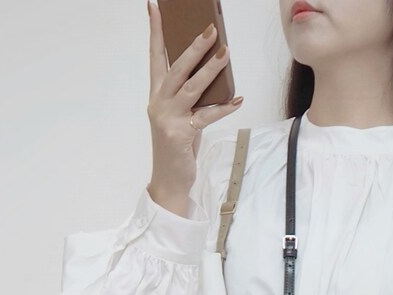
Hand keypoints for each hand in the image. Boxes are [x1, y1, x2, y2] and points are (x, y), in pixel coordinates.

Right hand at [146, 1, 241, 205]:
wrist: (169, 180)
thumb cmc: (177, 145)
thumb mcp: (181, 115)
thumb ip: (192, 95)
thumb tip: (214, 72)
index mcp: (156, 95)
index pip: (155, 56)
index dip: (155, 31)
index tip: (155, 7)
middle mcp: (159, 103)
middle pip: (176, 68)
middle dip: (193, 47)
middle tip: (210, 29)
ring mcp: (168, 119)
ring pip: (191, 88)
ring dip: (210, 70)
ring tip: (226, 53)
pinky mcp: (180, 134)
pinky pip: (206, 117)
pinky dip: (223, 108)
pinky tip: (237, 100)